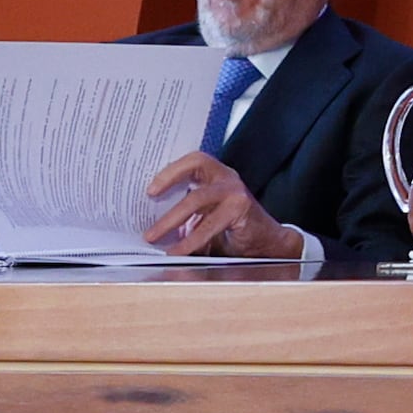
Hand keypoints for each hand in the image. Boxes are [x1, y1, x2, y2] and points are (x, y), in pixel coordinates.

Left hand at [140, 151, 302, 260]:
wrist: (266, 243)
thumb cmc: (233, 230)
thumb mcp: (206, 218)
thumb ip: (185, 216)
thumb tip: (151, 224)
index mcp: (216, 175)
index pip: (192, 160)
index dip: (170, 170)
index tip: (150, 188)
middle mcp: (227, 177)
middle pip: (195, 167)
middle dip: (167, 182)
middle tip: (147, 201)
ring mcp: (235, 191)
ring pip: (197, 198)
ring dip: (171, 219)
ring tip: (153, 236)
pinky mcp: (241, 209)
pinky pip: (209, 225)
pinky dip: (190, 240)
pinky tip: (178, 251)